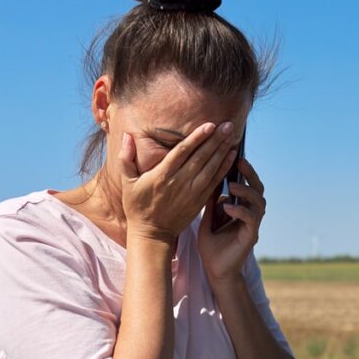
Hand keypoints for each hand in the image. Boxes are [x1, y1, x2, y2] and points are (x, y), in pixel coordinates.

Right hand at [117, 122, 238, 244]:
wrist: (152, 234)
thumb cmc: (137, 206)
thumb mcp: (127, 183)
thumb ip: (126, 158)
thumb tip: (126, 136)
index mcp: (162, 175)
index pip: (182, 151)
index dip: (197, 137)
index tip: (209, 125)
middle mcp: (179, 182)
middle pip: (201, 157)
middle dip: (215, 139)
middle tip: (228, 124)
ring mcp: (192, 192)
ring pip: (211, 167)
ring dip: (223, 150)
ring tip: (232, 135)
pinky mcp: (200, 200)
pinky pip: (215, 181)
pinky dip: (224, 167)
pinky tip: (232, 155)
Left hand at [198, 157, 266, 285]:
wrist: (215, 271)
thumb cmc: (211, 247)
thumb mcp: (206, 219)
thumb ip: (210, 202)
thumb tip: (205, 178)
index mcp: (241, 208)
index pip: (246, 183)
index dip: (243, 170)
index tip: (234, 154)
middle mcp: (250, 214)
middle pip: (258, 188)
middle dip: (250, 174)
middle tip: (240, 162)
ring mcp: (252, 225)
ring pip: (258, 202)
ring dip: (246, 192)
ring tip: (232, 186)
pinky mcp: (251, 237)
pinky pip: (251, 220)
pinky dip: (240, 211)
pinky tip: (228, 207)